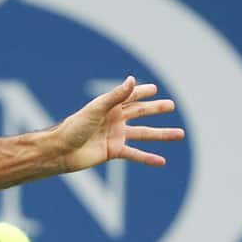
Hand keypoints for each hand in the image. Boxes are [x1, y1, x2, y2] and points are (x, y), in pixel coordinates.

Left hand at [54, 76, 184, 172]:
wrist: (61, 151)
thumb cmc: (74, 127)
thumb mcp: (97, 109)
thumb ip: (116, 96)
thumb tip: (132, 80)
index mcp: (109, 106)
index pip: (130, 95)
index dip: (141, 91)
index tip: (154, 89)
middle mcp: (114, 119)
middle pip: (140, 113)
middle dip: (155, 109)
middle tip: (171, 105)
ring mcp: (115, 136)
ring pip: (143, 134)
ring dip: (161, 134)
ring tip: (179, 134)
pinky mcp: (114, 151)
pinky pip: (135, 154)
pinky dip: (148, 158)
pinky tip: (162, 161)